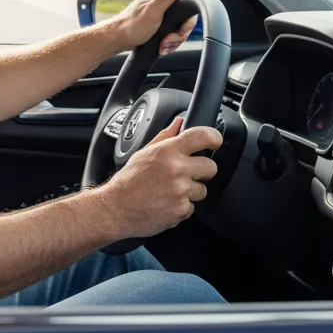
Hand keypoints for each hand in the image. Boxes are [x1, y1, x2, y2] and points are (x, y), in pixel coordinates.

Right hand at [100, 117, 222, 238]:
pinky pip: (192, 207)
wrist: (116, 209)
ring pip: (202, 190)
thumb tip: (179, 123)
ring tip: (170, 191)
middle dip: (203, 170)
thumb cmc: (129, 181)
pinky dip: (181, 207)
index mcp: (168, 151)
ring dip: (191, 191)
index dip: (214, 137)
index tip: (215, 141)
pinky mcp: (181, 210)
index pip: (202, 136)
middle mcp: (177, 169)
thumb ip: (165, 136)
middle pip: (211, 167)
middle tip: (187, 173)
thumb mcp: (144, 152)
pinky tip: (166, 203)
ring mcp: (181, 191)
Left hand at [107, 0, 197, 54]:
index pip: (187, 4)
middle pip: (185, 18)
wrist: (119, 39)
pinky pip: (173, 32)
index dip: (186, 22)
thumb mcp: (152, 11)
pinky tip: (162, 46)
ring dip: (173, 41)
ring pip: (179, 27)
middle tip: (167, 41)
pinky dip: (169, 42)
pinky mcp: (160, 21)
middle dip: (178, 35)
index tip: (179, 32)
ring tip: (163, 46)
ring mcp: (162, 10)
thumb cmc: (132, 26)